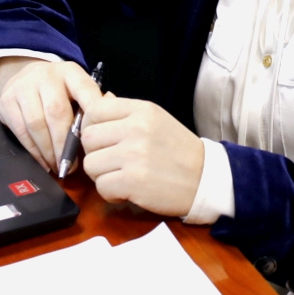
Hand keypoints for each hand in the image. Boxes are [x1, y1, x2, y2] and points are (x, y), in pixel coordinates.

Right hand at [0, 58, 101, 172]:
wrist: (24, 75)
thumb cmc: (60, 90)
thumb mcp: (77, 90)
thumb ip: (93, 104)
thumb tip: (107, 124)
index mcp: (70, 72)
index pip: (85, 89)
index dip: (92, 112)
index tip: (96, 137)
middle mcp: (46, 76)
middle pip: (56, 111)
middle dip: (64, 143)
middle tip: (71, 165)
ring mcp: (23, 87)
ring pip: (35, 123)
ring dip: (48, 150)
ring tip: (58, 166)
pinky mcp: (6, 102)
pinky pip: (20, 131)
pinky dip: (34, 151)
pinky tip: (43, 162)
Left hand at [80, 95, 204, 217]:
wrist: (206, 179)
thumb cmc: (178, 151)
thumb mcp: (155, 120)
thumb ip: (125, 113)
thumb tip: (97, 100)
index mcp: (141, 110)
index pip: (94, 109)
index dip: (90, 126)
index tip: (102, 140)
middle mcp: (136, 128)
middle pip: (87, 138)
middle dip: (94, 153)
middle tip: (112, 162)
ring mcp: (134, 154)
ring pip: (90, 164)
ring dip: (101, 175)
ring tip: (121, 177)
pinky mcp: (133, 181)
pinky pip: (101, 186)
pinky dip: (110, 193)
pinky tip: (126, 191)